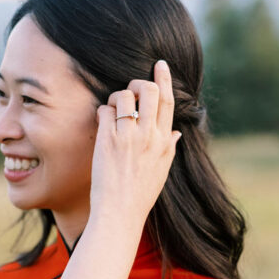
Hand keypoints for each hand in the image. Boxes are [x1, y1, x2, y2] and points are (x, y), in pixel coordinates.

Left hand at [90, 59, 180, 225]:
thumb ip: (169, 148)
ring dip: (116, 98)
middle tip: (129, 90)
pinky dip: (102, 112)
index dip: (164, 79)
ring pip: (124, 95)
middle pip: (148, 90)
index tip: (160, 65)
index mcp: (164, 141)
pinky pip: (104, 110)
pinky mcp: (107, 140)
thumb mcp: (161, 172)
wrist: (119, 214)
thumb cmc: (139, 196)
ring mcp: (127, 136)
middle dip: (137, 83)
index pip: (168, 101)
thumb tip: (177, 132)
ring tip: (112, 112)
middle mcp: (148, 135)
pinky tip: (101, 123)